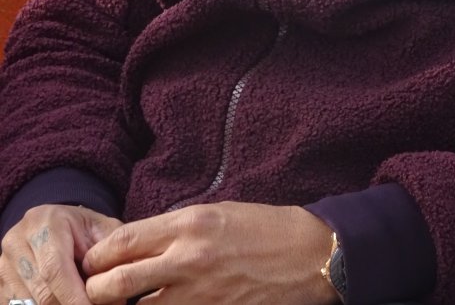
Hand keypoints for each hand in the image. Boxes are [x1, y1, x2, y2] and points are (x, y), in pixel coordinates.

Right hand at [0, 204, 122, 304]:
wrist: (51, 224)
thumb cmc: (81, 229)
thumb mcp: (100, 230)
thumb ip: (110, 254)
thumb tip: (116, 291)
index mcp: (45, 222)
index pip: (55, 269)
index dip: (75, 298)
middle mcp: (17, 241)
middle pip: (41, 293)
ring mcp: (3, 264)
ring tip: (80, 301)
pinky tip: (62, 301)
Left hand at [83, 201, 337, 304]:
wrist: (308, 256)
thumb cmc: (263, 228)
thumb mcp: (216, 213)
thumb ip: (175, 228)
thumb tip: (137, 244)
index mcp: (189, 223)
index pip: (122, 241)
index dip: (98, 256)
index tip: (93, 263)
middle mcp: (187, 259)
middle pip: (116, 284)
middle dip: (97, 290)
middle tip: (97, 292)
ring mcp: (198, 295)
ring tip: (125, 304)